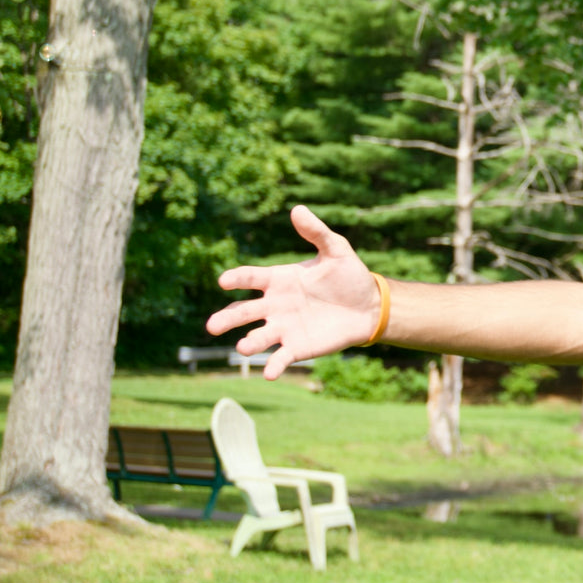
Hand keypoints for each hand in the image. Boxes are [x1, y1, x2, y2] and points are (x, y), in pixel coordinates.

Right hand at [206, 205, 381, 379]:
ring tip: (243, 347)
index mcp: (279, 279)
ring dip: (249, 343)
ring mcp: (284, 328)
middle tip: (213, 326)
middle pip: (243, 311)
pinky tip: (269, 373)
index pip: (251, 278)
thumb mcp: (336, 249)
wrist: (369, 306)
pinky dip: (273, 366)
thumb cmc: (349, 275)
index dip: (237, 278)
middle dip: (227, 318)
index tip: (224, 281)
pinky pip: (280, 358)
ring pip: (258, 337)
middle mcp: (275, 305)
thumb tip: (297, 209)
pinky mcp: (297, 348)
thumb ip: (316, 232)